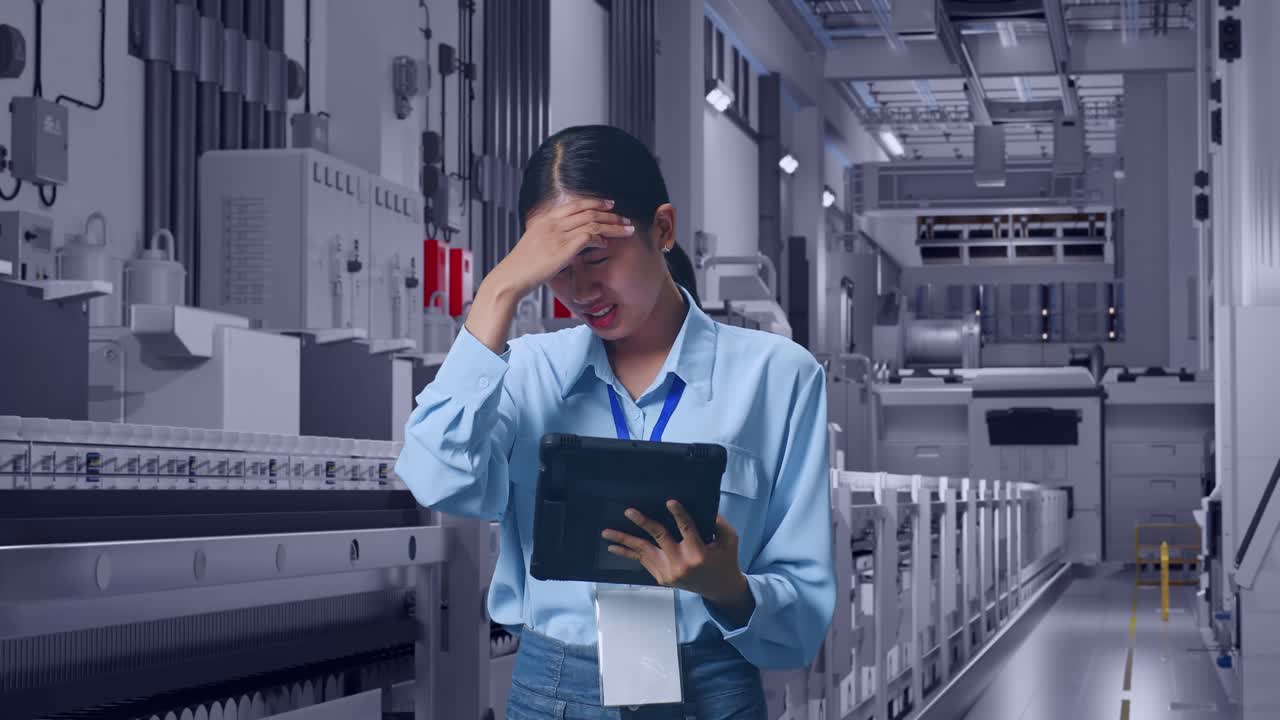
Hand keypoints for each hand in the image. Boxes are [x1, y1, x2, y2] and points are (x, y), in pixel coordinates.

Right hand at [490, 197, 635, 297]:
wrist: (511, 277)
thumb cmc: (524, 266)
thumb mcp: (536, 244)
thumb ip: (552, 238)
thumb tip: (570, 242)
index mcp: (546, 219)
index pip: (576, 204)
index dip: (596, 202)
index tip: (610, 204)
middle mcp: (553, 222)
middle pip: (588, 210)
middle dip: (610, 213)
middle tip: (625, 218)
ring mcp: (558, 233)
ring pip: (593, 222)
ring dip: (613, 226)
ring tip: (627, 230)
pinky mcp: (563, 247)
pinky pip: (589, 236)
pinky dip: (600, 238)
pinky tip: (606, 244)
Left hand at [603, 502, 752, 611]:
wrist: (719, 589)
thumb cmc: (725, 560)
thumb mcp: (729, 540)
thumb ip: (719, 523)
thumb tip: (704, 507)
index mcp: (699, 553)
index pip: (686, 529)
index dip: (678, 514)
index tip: (669, 502)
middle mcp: (681, 564)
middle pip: (659, 538)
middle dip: (643, 523)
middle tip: (629, 511)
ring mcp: (669, 572)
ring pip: (643, 552)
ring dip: (623, 541)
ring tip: (606, 532)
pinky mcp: (661, 578)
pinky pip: (643, 561)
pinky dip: (628, 553)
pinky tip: (614, 546)